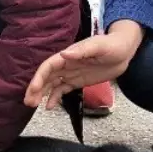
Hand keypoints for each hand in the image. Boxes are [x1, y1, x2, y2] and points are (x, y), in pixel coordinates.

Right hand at [24, 21, 143, 109]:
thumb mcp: (99, 46)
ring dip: (41, 93)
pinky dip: (54, 97)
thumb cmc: (112, 44)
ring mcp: (71, 73)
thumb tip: (64, 53)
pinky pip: (63, 89)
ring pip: (52, 84)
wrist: (124, 50)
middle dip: (36, 88)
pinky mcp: (78, 81)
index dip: (39, 77)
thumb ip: (82, 50)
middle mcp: (66, 64)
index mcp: (69, 55)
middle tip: (28, 102)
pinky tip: (49, 107)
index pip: (48, 66)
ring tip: (32, 105)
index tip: (33, 89)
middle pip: (46, 76)